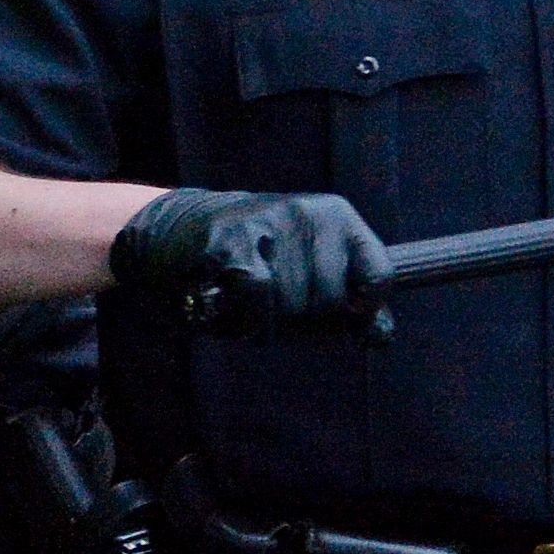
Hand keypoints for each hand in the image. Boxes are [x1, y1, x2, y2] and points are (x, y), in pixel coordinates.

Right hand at [111, 187, 391, 329]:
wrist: (172, 230)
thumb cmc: (248, 257)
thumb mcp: (305, 269)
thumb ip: (345, 302)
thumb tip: (380, 339)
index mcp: (336, 218)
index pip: (379, 275)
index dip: (364, 313)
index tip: (342, 324)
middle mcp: (308, 215)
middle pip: (333, 302)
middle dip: (305, 326)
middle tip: (276, 318)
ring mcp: (269, 225)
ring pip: (295, 306)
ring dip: (270, 327)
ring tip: (250, 312)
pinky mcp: (231, 241)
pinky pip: (257, 301)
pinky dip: (248, 322)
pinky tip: (235, 317)